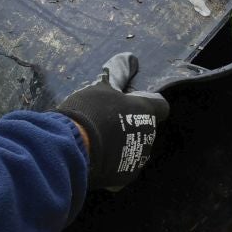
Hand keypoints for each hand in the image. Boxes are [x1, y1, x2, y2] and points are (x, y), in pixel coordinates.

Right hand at [56, 52, 170, 190]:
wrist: (71, 148)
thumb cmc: (88, 112)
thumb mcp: (101, 88)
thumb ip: (118, 74)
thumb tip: (130, 56)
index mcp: (146, 110)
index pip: (160, 106)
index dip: (146, 104)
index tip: (128, 104)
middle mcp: (149, 135)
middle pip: (144, 128)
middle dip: (129, 125)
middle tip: (104, 123)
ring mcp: (139, 157)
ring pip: (134, 148)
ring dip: (122, 145)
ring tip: (97, 142)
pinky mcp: (126, 176)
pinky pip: (122, 167)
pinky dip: (112, 164)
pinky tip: (96, 158)